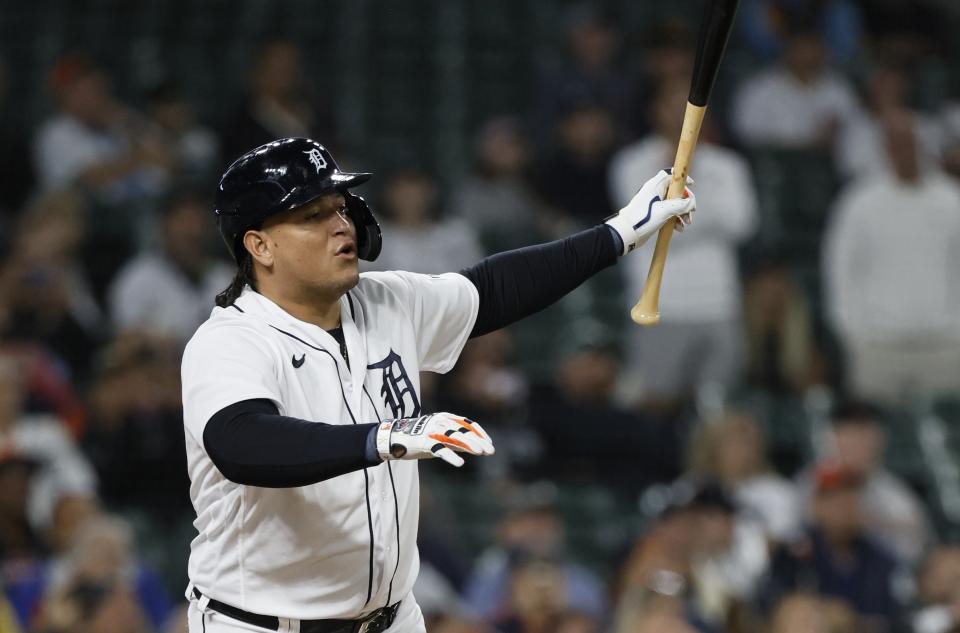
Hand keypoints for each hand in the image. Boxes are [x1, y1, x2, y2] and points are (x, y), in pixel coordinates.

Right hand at [376, 413, 493, 466]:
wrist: (394, 438)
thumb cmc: (420, 439)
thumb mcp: (441, 438)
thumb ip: (456, 441)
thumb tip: (475, 448)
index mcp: (445, 417)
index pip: (467, 423)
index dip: (480, 433)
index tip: (489, 443)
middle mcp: (440, 421)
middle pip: (464, 430)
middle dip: (479, 440)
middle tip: (490, 450)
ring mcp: (432, 431)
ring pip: (454, 436)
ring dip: (469, 444)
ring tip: (480, 452)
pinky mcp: (423, 442)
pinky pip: (439, 449)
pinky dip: (450, 456)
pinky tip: (460, 464)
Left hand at [605, 169, 695, 254]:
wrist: (627, 233)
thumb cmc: (643, 218)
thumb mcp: (665, 211)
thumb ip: (681, 205)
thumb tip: (691, 203)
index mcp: (655, 186)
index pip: (671, 175)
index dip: (682, 179)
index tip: (692, 184)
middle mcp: (655, 193)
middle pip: (676, 192)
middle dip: (686, 201)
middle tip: (692, 211)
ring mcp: (654, 204)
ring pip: (674, 204)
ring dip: (682, 212)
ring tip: (687, 222)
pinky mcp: (654, 215)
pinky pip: (668, 214)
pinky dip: (675, 219)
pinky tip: (679, 228)